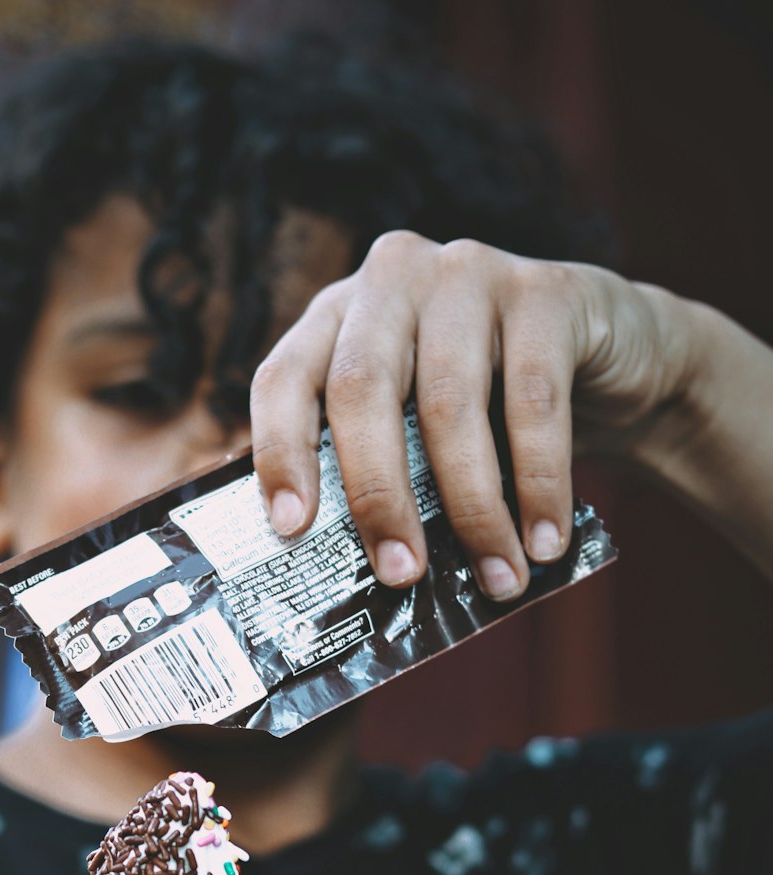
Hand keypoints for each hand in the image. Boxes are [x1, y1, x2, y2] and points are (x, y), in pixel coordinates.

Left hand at [250, 231, 698, 596]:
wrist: (616, 366)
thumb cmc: (494, 414)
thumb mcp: (419, 431)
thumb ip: (376, 470)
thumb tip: (338, 571)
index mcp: (339, 315)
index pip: (284, 376)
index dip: (282, 451)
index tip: (293, 529)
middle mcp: (393, 278)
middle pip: (361, 389)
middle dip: (378, 496)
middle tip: (401, 574)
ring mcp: (468, 272)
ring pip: (449, 402)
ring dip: (473, 508)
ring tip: (498, 579)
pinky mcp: (546, 290)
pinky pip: (535, 400)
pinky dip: (540, 483)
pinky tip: (545, 540)